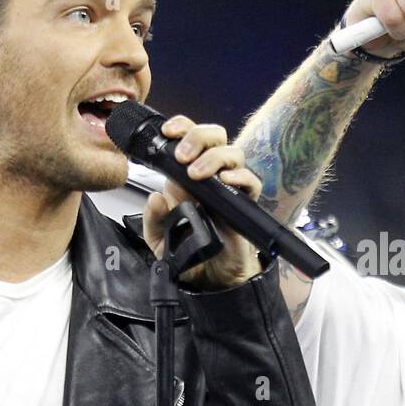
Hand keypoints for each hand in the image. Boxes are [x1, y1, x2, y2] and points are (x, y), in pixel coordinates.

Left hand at [143, 116, 263, 290]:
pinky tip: (225, 181)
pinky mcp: (244, 204)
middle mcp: (209, 176)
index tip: (167, 132)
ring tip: (195, 174)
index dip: (181, 127)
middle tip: (181, 156)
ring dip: (213, 157)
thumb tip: (157, 197)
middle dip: (197, 137)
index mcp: (185, 176)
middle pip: (214, 136)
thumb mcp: (159, 239)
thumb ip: (153, 219)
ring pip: (233, 153)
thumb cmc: (186, 253)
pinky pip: (251, 181)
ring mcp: (228, 188)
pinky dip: (240, 177)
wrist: (208, 278)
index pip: (188, 138)